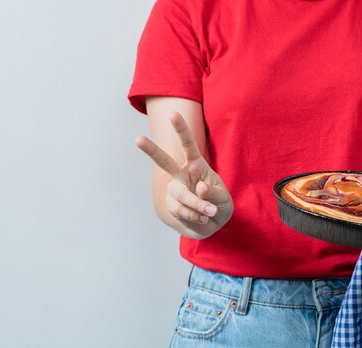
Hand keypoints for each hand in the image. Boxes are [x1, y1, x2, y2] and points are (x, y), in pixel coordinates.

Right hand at [135, 112, 232, 237]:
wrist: (211, 221)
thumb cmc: (219, 203)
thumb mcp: (223, 198)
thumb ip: (213, 193)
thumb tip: (199, 189)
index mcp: (196, 164)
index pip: (189, 145)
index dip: (181, 130)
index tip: (173, 114)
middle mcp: (182, 174)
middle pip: (164, 161)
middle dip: (151, 150)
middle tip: (137, 139)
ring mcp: (175, 189)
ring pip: (180, 195)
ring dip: (197, 206)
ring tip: (210, 212)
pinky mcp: (171, 204)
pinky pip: (180, 211)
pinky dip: (194, 216)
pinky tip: (202, 217)